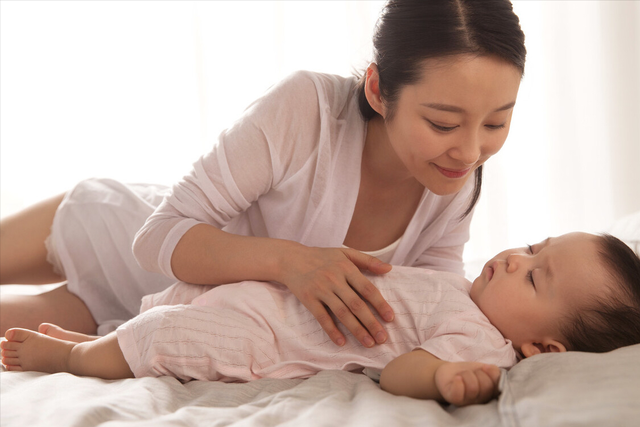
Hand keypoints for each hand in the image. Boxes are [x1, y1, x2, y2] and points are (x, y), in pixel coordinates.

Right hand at [278, 245, 393, 347]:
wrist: (291, 259)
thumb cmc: (322, 257)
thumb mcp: (345, 253)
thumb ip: (368, 260)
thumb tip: (389, 269)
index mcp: (346, 268)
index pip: (367, 288)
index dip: (380, 304)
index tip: (390, 318)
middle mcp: (334, 279)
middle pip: (356, 304)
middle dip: (371, 322)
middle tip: (383, 338)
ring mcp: (320, 290)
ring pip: (341, 313)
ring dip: (356, 330)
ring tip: (368, 343)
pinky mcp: (308, 299)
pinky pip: (322, 317)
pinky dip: (332, 330)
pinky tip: (342, 342)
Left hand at [434, 362, 501, 405]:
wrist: (449, 372)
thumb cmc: (469, 372)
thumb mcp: (484, 369)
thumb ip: (495, 372)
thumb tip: (491, 369)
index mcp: (491, 395)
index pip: (499, 387)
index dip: (492, 374)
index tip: (485, 368)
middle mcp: (481, 401)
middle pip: (487, 386)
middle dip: (478, 373)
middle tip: (471, 372)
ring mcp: (467, 402)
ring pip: (473, 387)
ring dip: (467, 374)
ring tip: (462, 375)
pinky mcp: (454, 399)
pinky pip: (458, 394)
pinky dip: (458, 383)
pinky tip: (457, 378)